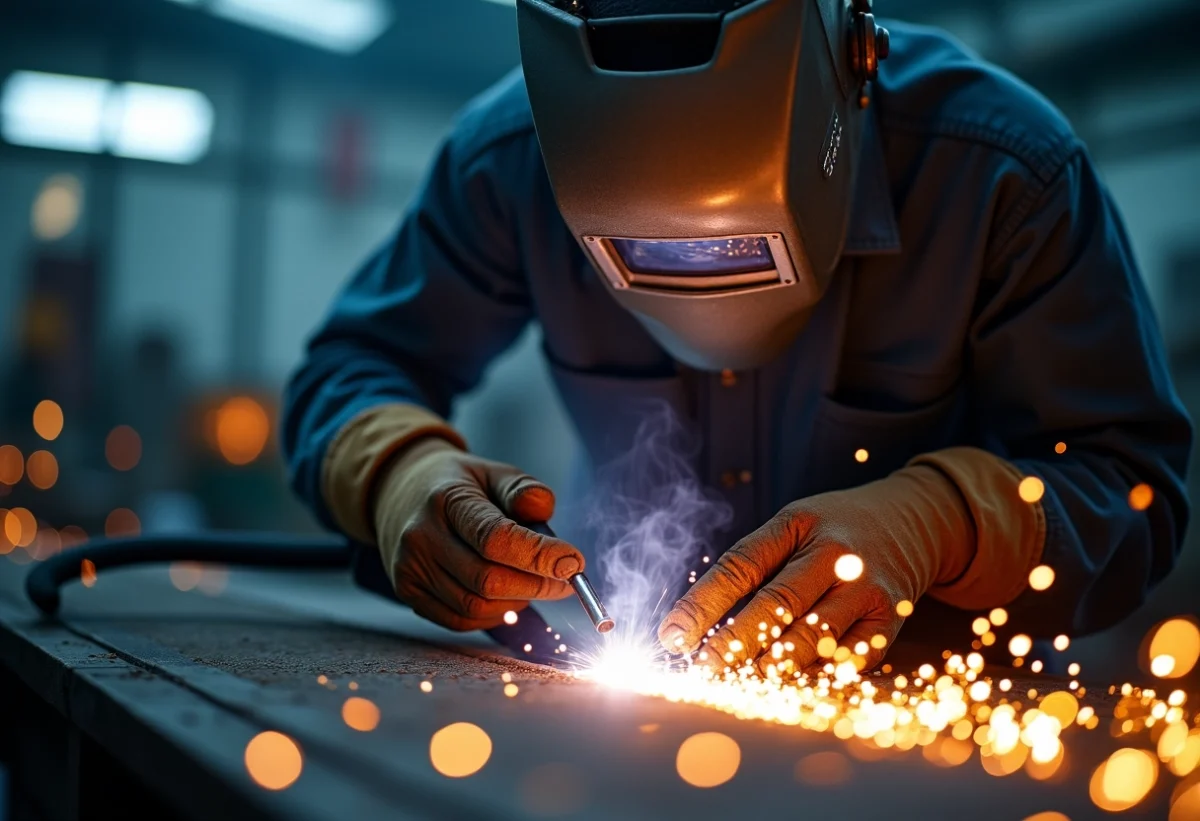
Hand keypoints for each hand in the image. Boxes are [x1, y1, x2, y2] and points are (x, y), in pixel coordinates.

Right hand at [372, 438, 584, 630]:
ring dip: (518, 602)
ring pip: (475, 606)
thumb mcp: (493, 473)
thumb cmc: (460, 485)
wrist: (400, 494)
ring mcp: (410, 568)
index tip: (574, 562)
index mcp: (446, 500)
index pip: (495, 537)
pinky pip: (459, 620)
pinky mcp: (409, 592)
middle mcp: (420, 536)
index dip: (538, 555)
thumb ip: (523, 489)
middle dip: (537, 585)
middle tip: (565, 580)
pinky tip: (509, 597)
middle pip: (487, 579)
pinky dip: (494, 615)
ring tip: (536, 583)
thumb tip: (544, 512)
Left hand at [657, 465, 973, 673]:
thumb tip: (698, 622)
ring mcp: (863, 587)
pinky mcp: (889, 618)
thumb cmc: (835, 528)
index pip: (740, 565)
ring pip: (811, 635)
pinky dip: (816, 676)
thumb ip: (753, 563)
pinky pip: (847, 657)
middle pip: (776, 603)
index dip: (702, 603)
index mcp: (797, 524)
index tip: (672, 635)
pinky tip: (788, 689)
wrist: (914, 519)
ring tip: (738, 685)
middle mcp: (832, 554)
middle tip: (701, 669)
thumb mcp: (793, 524)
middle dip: (733, 642)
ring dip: (770, 666)